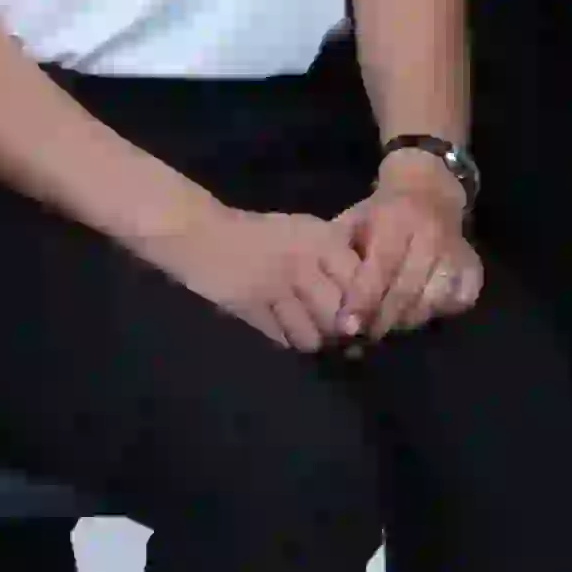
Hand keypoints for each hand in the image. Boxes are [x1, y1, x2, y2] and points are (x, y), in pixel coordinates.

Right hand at [152, 197, 372, 354]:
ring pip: (313, 336)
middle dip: (341, 332)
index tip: (364, 317)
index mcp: (323, 239)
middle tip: (339, 336)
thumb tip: (369, 293)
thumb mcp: (305, 231)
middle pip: (340, 316)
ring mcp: (276, 286)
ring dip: (313, 340)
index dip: (366, 306)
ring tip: (309, 333)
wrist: (202, 234)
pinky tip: (285, 330)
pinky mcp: (250, 307)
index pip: (362, 282)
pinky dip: (288, 340)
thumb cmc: (260, 234)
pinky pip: (283, 339)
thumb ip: (337, 255)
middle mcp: (305, 262)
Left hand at [334, 154, 485, 335]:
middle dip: (381, 320)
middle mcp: (431, 234)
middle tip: (364, 337)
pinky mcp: (473, 263)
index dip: (363, 300)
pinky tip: (421, 311)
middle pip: (406, 289)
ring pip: (432, 299)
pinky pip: (460, 299)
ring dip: (407, 320)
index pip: (380, 267)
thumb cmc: (381, 212)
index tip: (347, 327)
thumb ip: (340, 256)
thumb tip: (326, 304)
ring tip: (389, 327)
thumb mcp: (354, 221)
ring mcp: (456, 249)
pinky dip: (440, 311)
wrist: (428, 187)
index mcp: (397, 219)